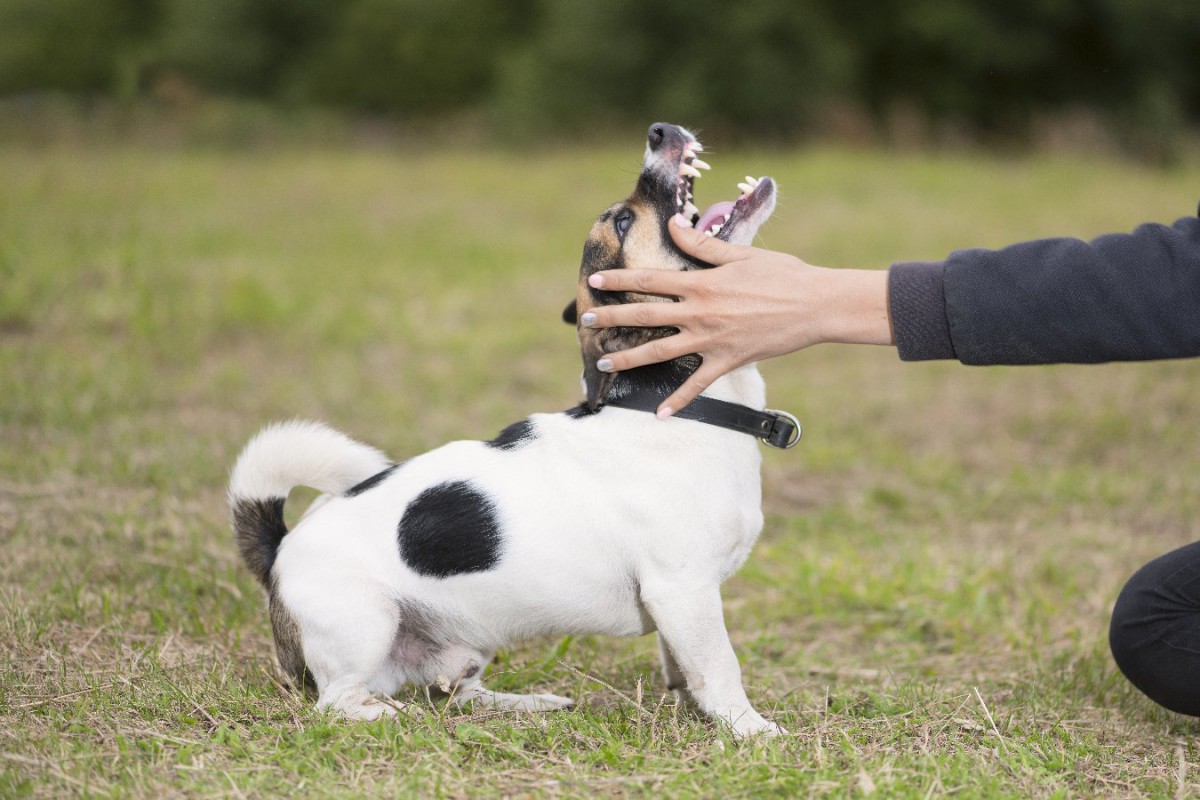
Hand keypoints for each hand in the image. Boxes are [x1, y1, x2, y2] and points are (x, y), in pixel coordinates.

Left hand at [582, 219, 891, 415]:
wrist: (815, 305)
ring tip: (605, 362)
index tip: (596, 282)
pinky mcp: (727, 360)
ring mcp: (711, 339)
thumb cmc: (782, 275)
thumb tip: (674, 224)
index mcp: (701, 283)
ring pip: (661, 351)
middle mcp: (700, 312)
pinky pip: (698, 385)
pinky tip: (659, 415)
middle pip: (646, 315)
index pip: (651, 280)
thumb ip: (702, 245)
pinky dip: (679, 401)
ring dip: (630, 357)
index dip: (621, 280)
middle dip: (613, 318)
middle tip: (587, 322)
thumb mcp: (740, 253)